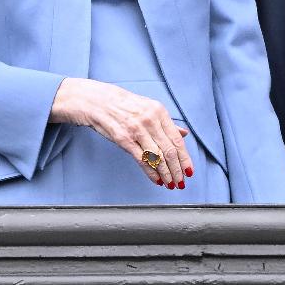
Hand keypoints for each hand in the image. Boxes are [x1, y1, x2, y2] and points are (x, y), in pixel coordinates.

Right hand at [50, 77, 191, 187]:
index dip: (185, 158)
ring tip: (170, 184)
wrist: (95, 100)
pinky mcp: (124, 139)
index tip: (189, 170)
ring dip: (166, 174)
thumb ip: (165, 123)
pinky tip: (156, 180)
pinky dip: (151, 172)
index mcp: (159, 111)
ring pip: (157, 157)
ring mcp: (137, 130)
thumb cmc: (121, 104)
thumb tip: (183, 134)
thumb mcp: (147, 108)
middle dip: (177, 170)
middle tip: (181, 182)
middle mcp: (150, 120)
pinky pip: (142, 159)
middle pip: (169, 151)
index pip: (177, 139)